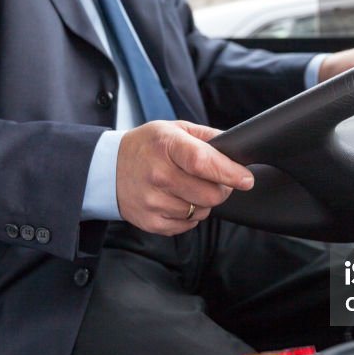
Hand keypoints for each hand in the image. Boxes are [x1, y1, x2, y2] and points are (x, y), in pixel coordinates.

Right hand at [116, 121, 253, 235]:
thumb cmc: (146, 147)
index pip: (204, 162)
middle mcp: (158, 174)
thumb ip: (207, 137)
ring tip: (187, 187)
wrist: (107, 169)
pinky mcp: (150, 221)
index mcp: (166, 145)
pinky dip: (189, 215)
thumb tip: (236, 148)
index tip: (245, 179)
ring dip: (202, 202)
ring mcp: (153, 201)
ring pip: (201, 211)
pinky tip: (176, 199)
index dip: (229, 172)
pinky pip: (187, 225)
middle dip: (221, 189)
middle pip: (209, 194)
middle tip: (214, 180)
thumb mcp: (174, 129)